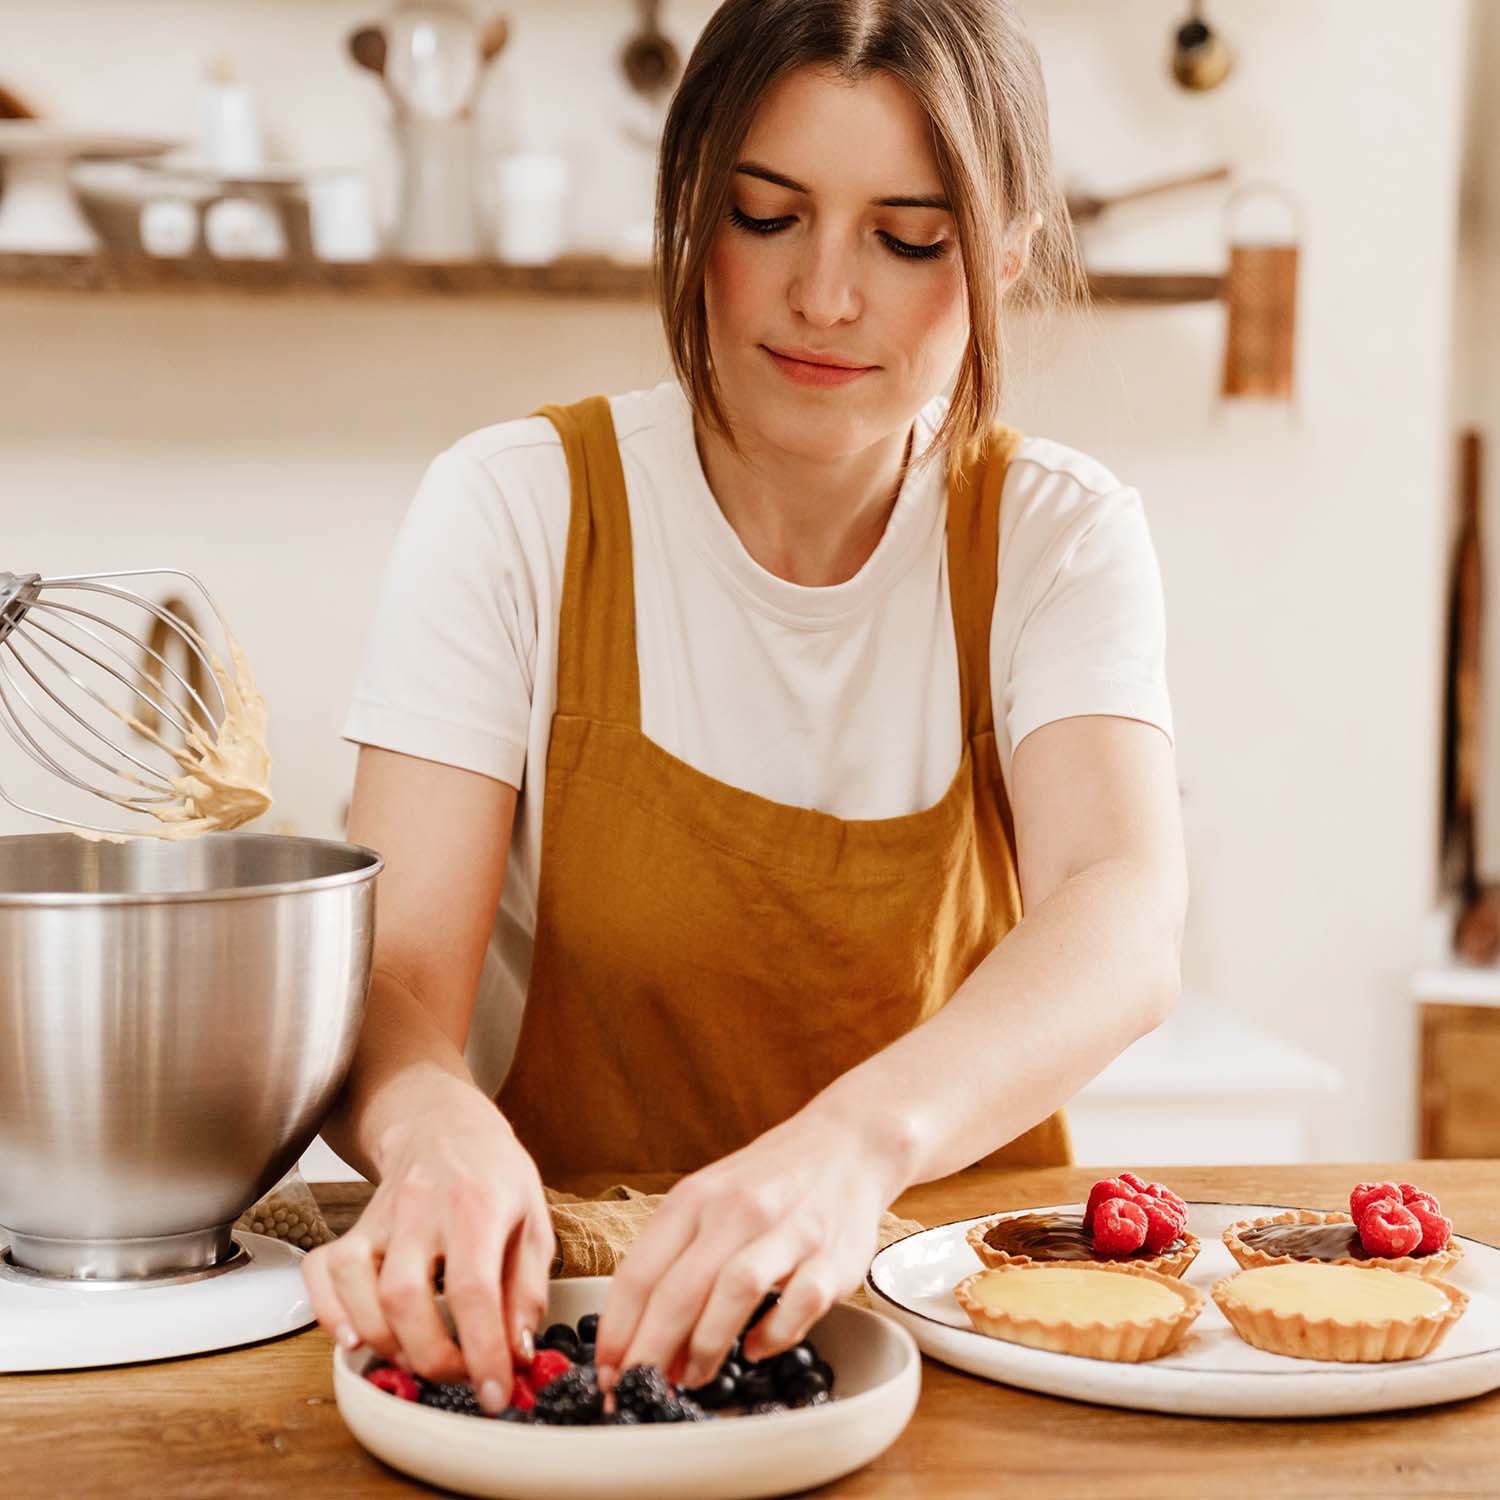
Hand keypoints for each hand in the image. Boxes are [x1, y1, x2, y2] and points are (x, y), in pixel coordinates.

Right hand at [301, 1081, 553, 1413]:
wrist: (446, 1127)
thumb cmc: (495, 1175)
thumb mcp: (534, 1221)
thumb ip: (528, 1289)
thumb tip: (517, 1353)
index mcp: (477, 1203)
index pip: (473, 1288)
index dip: (483, 1350)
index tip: (494, 1391)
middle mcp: (421, 1207)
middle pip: (406, 1296)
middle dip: (431, 1356)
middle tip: (459, 1376)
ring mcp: (379, 1216)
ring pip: (359, 1289)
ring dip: (386, 1344)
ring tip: (419, 1358)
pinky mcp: (351, 1227)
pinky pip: (321, 1273)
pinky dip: (329, 1314)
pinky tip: (356, 1338)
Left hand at [594, 1107, 900, 1392]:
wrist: (845, 1144)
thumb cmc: (767, 1181)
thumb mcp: (709, 1197)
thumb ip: (677, 1256)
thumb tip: (643, 1334)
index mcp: (697, 1196)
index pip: (640, 1271)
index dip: (617, 1331)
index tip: (605, 1372)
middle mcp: (739, 1209)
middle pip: (681, 1289)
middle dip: (651, 1351)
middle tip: (637, 1389)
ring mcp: (789, 1231)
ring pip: (736, 1291)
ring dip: (707, 1346)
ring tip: (692, 1378)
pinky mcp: (834, 1256)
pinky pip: (800, 1304)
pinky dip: (774, 1335)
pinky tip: (756, 1349)